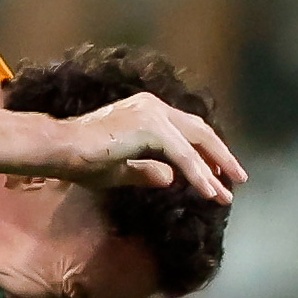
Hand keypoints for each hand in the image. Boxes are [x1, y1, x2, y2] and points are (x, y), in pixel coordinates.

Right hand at [59, 92, 246, 203]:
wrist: (59, 149)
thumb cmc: (80, 160)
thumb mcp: (120, 170)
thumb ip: (147, 172)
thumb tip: (171, 179)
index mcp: (146, 110)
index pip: (186, 131)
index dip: (205, 153)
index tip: (219, 175)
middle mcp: (153, 106)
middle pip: (199, 132)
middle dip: (220, 157)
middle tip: (238, 180)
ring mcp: (153, 113)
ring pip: (196, 143)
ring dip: (216, 168)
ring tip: (229, 191)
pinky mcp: (152, 128)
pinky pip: (183, 155)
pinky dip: (199, 174)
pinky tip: (209, 191)